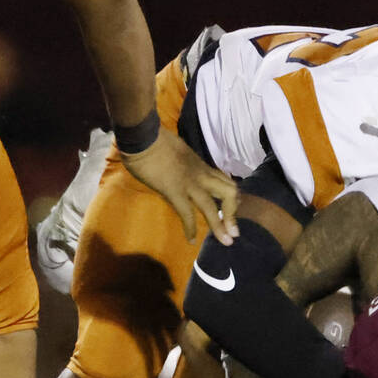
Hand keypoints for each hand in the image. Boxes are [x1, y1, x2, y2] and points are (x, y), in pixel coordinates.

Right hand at [119, 126, 238, 244]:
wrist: (143, 135)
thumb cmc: (154, 140)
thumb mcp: (178, 151)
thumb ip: (184, 162)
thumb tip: (180, 169)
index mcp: (201, 165)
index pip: (225, 181)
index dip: (233, 197)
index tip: (235, 208)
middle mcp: (201, 174)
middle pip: (228, 193)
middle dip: (234, 213)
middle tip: (234, 231)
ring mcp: (189, 183)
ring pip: (212, 206)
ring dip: (220, 226)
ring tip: (226, 242)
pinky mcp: (174, 190)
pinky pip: (187, 213)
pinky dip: (191, 228)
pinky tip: (192, 240)